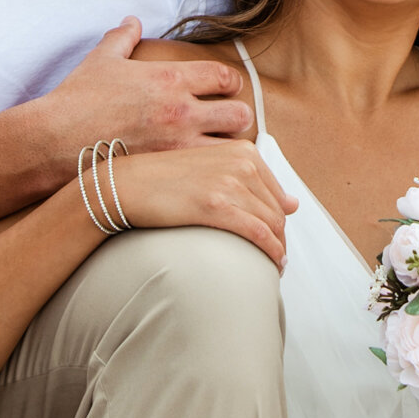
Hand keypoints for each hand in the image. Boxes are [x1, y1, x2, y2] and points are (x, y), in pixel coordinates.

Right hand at [39, 18, 254, 171]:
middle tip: (224, 124)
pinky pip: (209, 174)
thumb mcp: (100, 60)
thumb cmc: (76, 100)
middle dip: (236, 118)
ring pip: (231, 149)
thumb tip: (132, 21)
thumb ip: (122, 37)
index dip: (230, 83)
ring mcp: (177, 145)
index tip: (224, 90)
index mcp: (170, 79)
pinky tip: (201, 173)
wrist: (54, 140)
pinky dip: (211, 173)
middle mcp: (181, 111)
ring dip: (227, 148)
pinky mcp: (168, 173)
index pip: (225, 76)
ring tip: (215, 150)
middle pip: (240, 114)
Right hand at [114, 141, 297, 268]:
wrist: (126, 185)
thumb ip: (250, 180)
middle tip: (277, 257)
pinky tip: (272, 265)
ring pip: (272, 224)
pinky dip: (271, 252)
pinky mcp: (217, 205)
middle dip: (281, 237)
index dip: (280, 219)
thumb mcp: (211, 167)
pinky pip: (258, 234)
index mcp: (243, 151)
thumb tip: (292, 203)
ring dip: (279, 249)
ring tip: (276, 265)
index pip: (277, 193)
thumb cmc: (163, 180)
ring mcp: (230, 183)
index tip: (277, 237)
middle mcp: (241, 163)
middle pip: (277, 211)